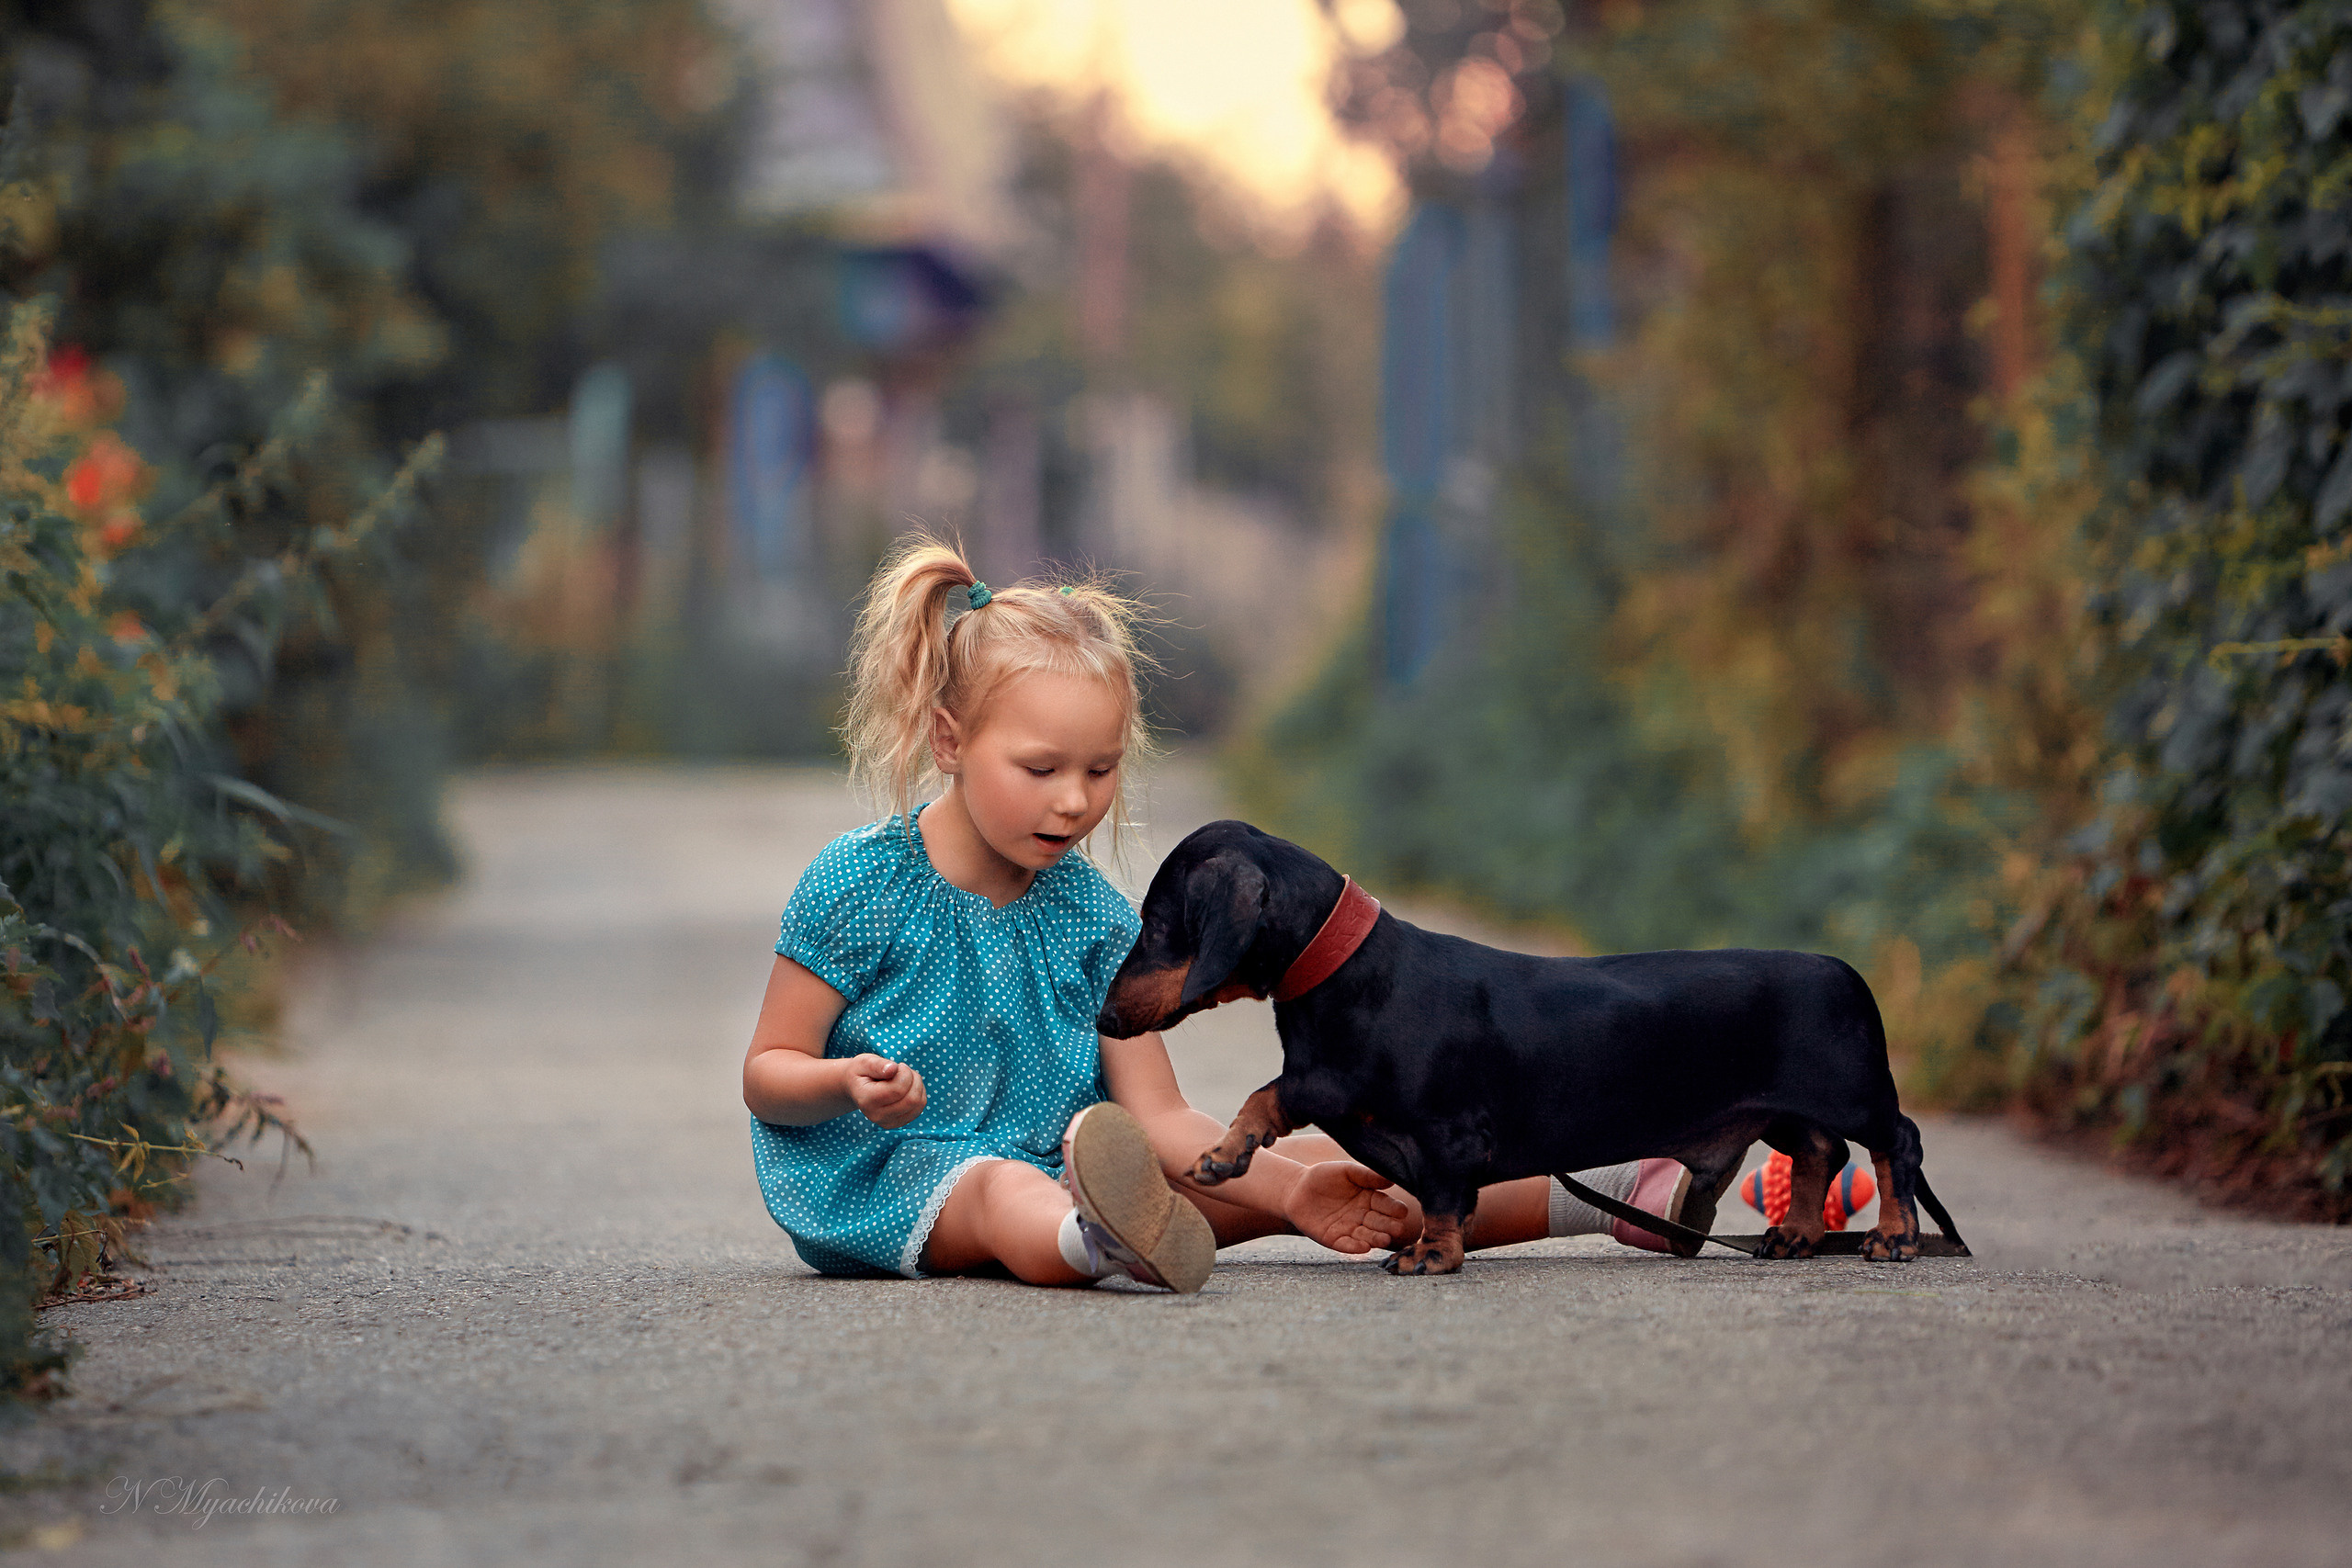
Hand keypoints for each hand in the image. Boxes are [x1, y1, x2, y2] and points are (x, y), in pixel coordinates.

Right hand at [843, 1053, 924, 1128]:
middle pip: (911, 1100)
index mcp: (866, 1100)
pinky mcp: (898, 1123)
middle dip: (913, 1079)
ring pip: (918, 1104)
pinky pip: (919, 1108)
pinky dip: (918, 1093)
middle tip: (902, 1070)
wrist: (855, 1087)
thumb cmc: (861, 1072)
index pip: (898, 1090)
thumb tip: (893, 1069)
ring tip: (904, 1077)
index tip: (896, 1066)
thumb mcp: (865, 1062)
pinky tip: (907, 1087)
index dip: (904, 1073)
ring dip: (917, 1085)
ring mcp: (888, 1122)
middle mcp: (876, 1115)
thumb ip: (878, 1065)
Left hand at [1285, 1162, 1417, 1254]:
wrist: (1295, 1189)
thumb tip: (1391, 1179)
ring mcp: (1349, 1229)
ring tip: (1384, 1240)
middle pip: (1379, 1223)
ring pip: (1366, 1236)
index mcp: (1369, 1198)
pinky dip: (1354, 1247)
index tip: (1402, 1211)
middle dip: (1388, 1226)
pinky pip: (1346, 1245)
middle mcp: (1363, 1216)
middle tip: (1397, 1228)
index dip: (1393, 1208)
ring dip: (1376, 1239)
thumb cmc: (1323, 1176)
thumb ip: (1366, 1175)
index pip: (1385, 1205)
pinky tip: (1363, 1247)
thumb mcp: (1345, 1171)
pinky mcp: (1334, 1240)